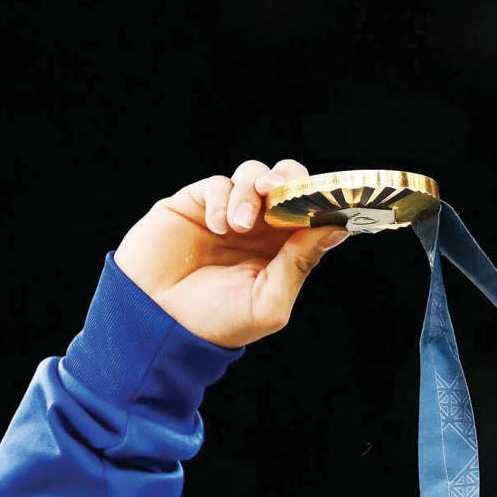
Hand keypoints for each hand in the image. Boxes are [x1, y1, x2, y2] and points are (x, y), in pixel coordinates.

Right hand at [113, 158, 351, 348]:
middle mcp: (261, 227)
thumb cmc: (217, 321)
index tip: (326, 201)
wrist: (159, 323)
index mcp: (284, 249)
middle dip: (289, 179)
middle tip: (279, 191)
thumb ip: (300, 264)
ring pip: (254, 174)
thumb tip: (337, 228)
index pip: (314, 212)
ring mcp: (230, 212)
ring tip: (240, 225)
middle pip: (287, 180)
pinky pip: (218, 184)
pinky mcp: (197, 204)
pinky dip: (223, 200)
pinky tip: (218, 227)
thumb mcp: (268, 303)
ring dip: (252, 192)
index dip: (322, 201)